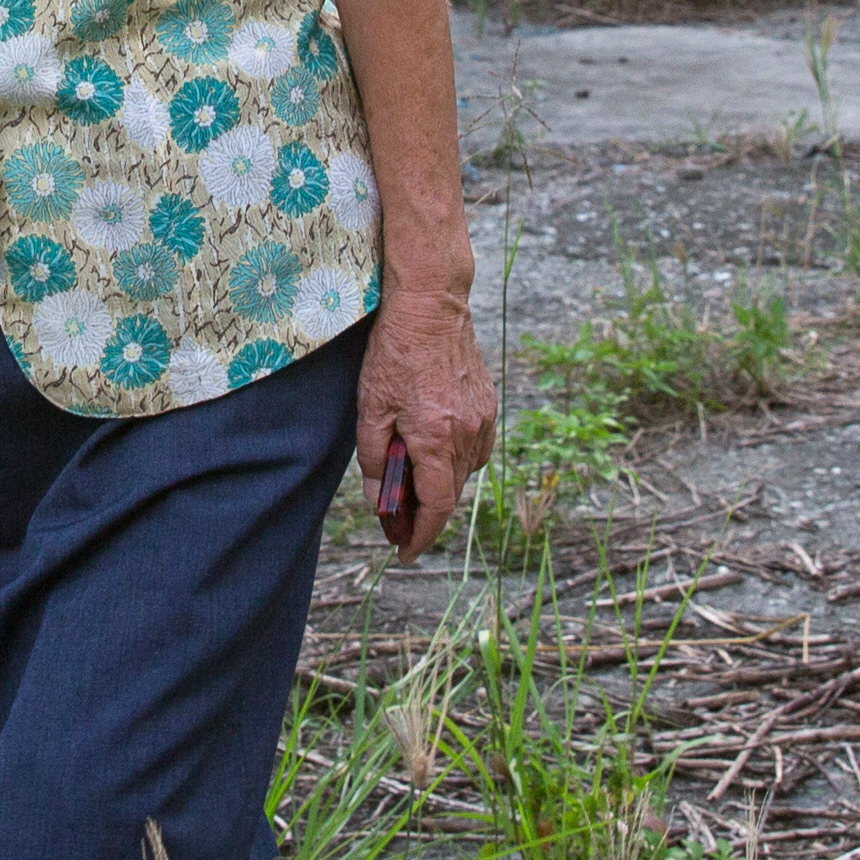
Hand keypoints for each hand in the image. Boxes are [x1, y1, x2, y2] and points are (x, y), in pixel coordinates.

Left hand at [354, 283, 493, 555]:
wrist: (432, 306)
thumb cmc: (394, 352)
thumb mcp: (371, 406)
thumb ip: (375, 458)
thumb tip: (379, 500)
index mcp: (435, 437)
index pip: (437, 506)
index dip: (421, 535)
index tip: (405, 552)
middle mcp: (466, 433)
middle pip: (451, 493)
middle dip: (425, 514)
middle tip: (396, 522)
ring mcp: (482, 419)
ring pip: (464, 472)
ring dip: (440, 485)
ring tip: (410, 484)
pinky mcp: (488, 405)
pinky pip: (474, 448)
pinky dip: (454, 459)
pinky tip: (432, 450)